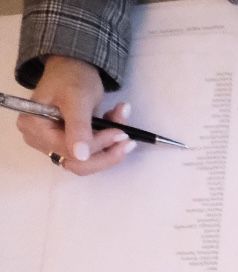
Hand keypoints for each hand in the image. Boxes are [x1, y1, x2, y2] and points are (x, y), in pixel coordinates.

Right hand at [16, 56, 132, 175]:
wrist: (75, 66)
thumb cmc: (72, 77)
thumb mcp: (77, 100)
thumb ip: (78, 127)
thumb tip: (80, 156)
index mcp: (34, 128)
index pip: (68, 152)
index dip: (97, 147)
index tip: (121, 133)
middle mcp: (39, 139)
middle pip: (78, 163)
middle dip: (107, 151)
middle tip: (128, 136)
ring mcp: (52, 143)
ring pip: (88, 160)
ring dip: (110, 145)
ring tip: (121, 122)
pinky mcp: (68, 144)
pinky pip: (92, 153)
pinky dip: (107, 140)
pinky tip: (115, 120)